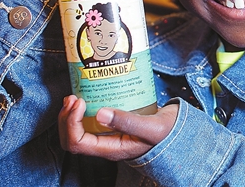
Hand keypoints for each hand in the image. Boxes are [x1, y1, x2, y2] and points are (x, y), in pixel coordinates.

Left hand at [58, 95, 178, 160]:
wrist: (178, 131)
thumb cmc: (166, 132)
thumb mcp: (150, 127)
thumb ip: (127, 122)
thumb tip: (99, 114)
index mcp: (112, 149)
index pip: (78, 143)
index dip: (72, 123)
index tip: (80, 102)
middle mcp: (105, 145)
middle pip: (71, 139)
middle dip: (66, 118)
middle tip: (73, 97)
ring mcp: (106, 136)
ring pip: (76, 131)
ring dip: (70, 114)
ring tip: (75, 96)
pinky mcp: (111, 127)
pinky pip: (87, 122)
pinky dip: (81, 111)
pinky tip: (87, 97)